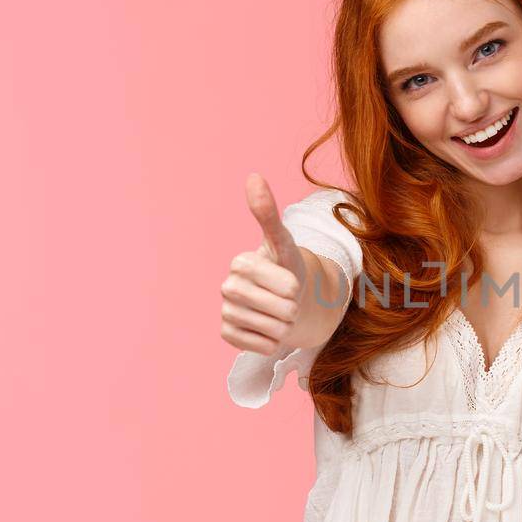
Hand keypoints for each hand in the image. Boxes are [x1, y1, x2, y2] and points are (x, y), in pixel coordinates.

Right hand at [220, 173, 308, 355]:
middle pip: (279, 310)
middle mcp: (227, 287)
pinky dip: (272, 341)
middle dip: (292, 308)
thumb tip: (253, 176)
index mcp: (240, 263)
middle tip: (289, 300)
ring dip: (284, 325)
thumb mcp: (284, 242)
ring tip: (279, 313)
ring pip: (272, 330)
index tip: (291, 281)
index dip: (295, 287)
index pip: (285, 285)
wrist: (286, 299)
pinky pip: (261, 345)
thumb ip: (268, 213)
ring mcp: (225, 311)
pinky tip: (268, 328)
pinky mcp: (227, 334)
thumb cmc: (287, 269)